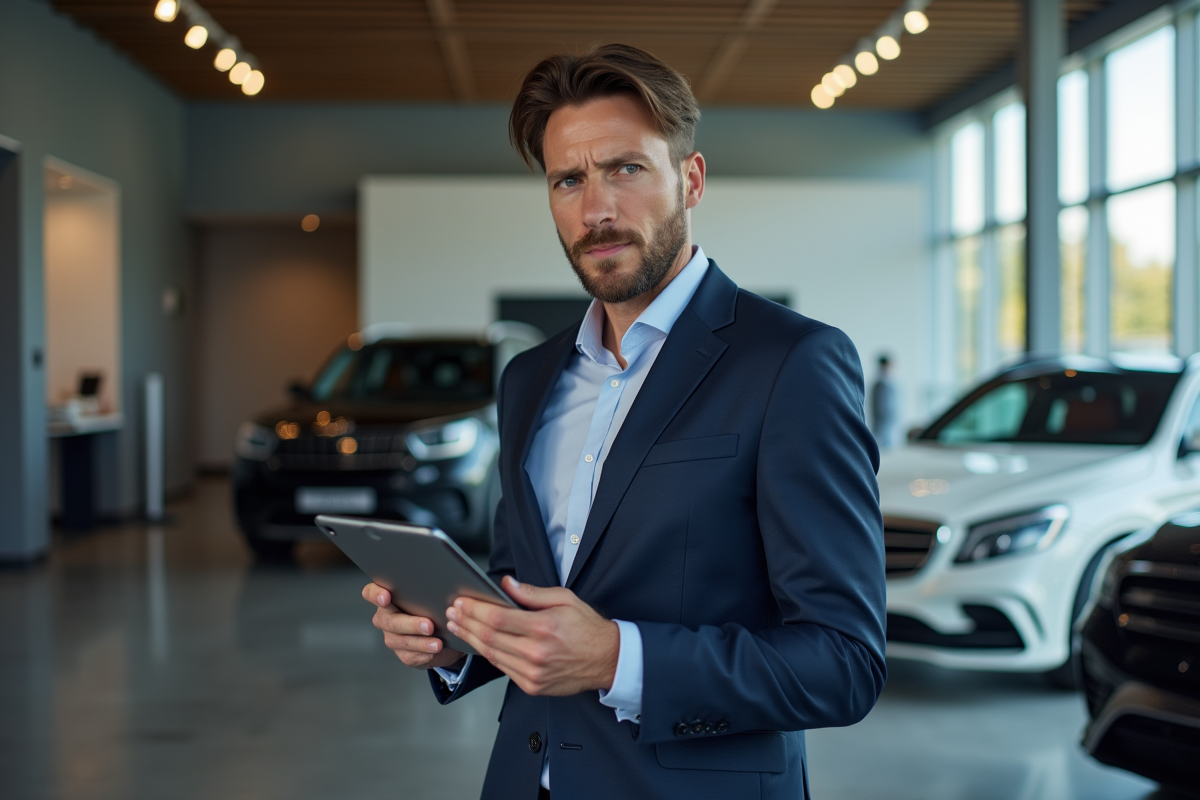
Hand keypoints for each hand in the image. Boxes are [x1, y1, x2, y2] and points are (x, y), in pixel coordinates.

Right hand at [362, 582, 465, 669]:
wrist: (445, 632)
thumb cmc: (435, 606)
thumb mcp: (432, 595)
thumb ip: (429, 589)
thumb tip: (445, 586)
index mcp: (388, 597)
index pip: (370, 593)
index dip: (374, 594)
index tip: (386, 597)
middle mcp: (385, 617)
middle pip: (390, 621)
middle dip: (410, 624)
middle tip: (429, 626)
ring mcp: (392, 636)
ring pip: (399, 641)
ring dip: (420, 643)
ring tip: (437, 644)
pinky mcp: (402, 653)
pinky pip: (409, 656)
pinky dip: (423, 654)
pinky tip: (434, 652)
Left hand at [446, 575, 618, 696]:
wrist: (607, 660)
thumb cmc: (587, 628)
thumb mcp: (565, 599)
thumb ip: (532, 592)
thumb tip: (506, 583)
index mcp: (544, 627)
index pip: (498, 618)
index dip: (475, 610)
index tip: (461, 602)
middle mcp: (537, 653)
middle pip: (489, 638)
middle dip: (466, 623)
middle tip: (452, 613)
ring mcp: (534, 673)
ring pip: (492, 655)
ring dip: (472, 639)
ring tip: (458, 626)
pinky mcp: (533, 686)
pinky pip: (503, 669)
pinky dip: (488, 654)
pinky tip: (479, 643)